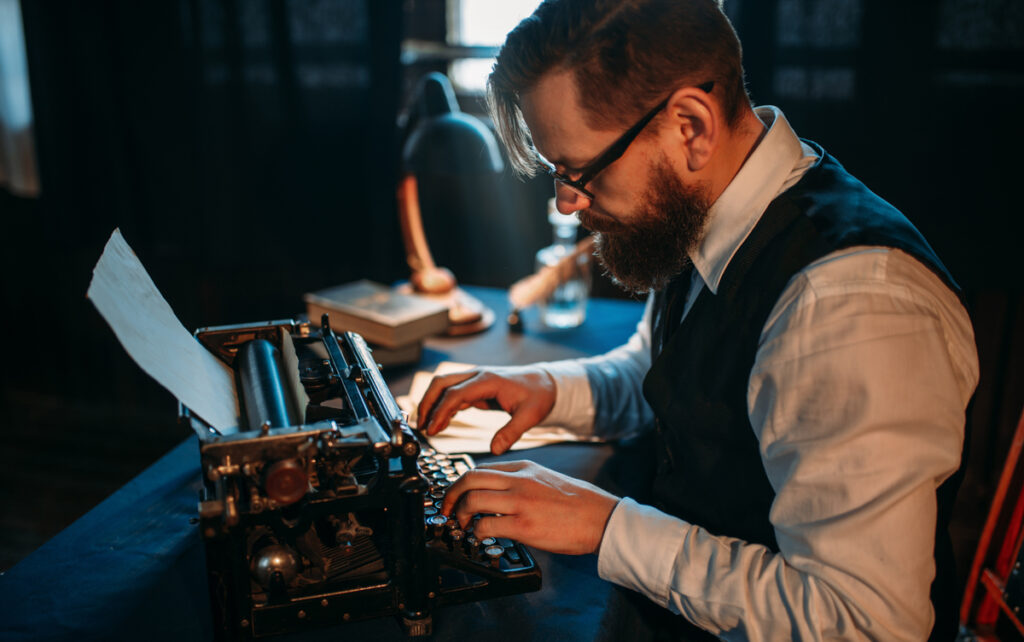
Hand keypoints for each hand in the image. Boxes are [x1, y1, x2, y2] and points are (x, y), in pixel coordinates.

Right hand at [416, 367, 555, 453]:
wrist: (545, 383)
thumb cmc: (539, 395)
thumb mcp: (530, 416)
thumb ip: (512, 433)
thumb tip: (496, 449)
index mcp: (488, 380)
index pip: (455, 393)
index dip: (440, 411)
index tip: (433, 429)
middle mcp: (478, 376)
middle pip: (441, 382)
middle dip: (427, 403)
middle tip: (421, 426)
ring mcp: (475, 379)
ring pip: (443, 385)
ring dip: (431, 403)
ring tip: (427, 427)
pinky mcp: (476, 387)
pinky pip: (452, 393)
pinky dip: (443, 406)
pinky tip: (441, 423)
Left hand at [440, 460, 619, 554]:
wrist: (602, 518)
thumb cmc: (579, 503)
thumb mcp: (547, 479)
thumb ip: (522, 482)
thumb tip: (499, 494)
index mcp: (525, 468)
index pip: (482, 469)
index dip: (462, 484)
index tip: (456, 496)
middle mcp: (519, 480)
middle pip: (469, 479)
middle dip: (450, 495)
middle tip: (446, 510)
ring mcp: (520, 502)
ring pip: (472, 499)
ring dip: (459, 514)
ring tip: (461, 525)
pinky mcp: (524, 525)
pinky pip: (486, 525)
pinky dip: (476, 533)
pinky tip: (479, 538)